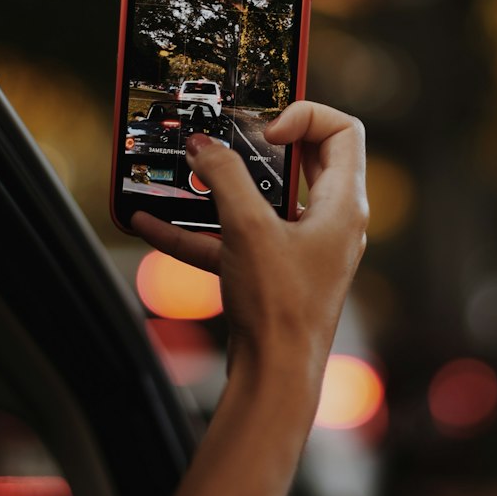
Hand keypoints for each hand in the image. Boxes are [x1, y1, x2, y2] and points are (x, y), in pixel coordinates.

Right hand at [131, 101, 367, 390]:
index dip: (305, 116)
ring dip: (219, 189)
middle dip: (259, 146)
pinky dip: (200, 230)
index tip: (266, 130)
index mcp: (343, 204)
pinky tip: (153, 226)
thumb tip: (204, 146)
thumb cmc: (281, 312)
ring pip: (262, 202)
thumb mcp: (248, 228)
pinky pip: (236, 238)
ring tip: (183, 174)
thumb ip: (225, 176)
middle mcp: (330, 223)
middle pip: (304, 160)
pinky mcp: (275, 273)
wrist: (274, 379)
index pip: (343, 131)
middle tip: (228, 138)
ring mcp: (302, 248)